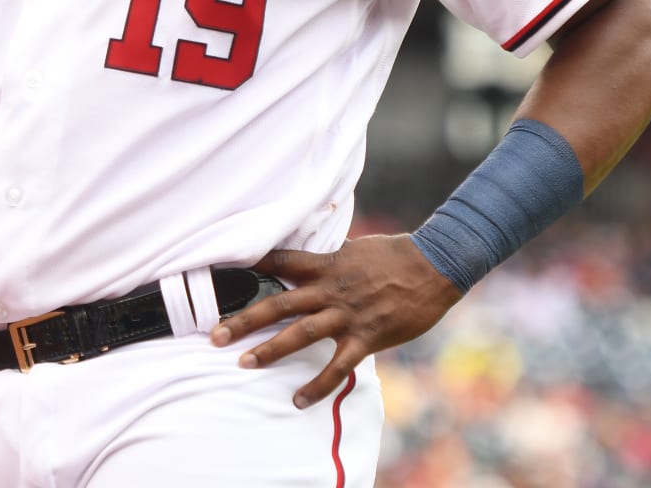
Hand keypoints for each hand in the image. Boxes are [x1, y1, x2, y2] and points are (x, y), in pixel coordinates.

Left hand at [209, 235, 462, 407]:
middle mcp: (331, 289)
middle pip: (279, 304)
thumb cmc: (396, 255)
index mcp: (327, 265)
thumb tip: (313, 261)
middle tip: (216, 335)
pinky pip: (338, 366)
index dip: (253, 265)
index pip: (282, 261)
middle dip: (246, 320)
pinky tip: (298, 399)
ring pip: (301, 333)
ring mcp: (347, 314)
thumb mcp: (356, 249)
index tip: (224, 271)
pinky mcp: (367, 336)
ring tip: (245, 363)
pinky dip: (317, 384)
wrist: (434, 265)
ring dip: (271, 349)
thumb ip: (331, 260)